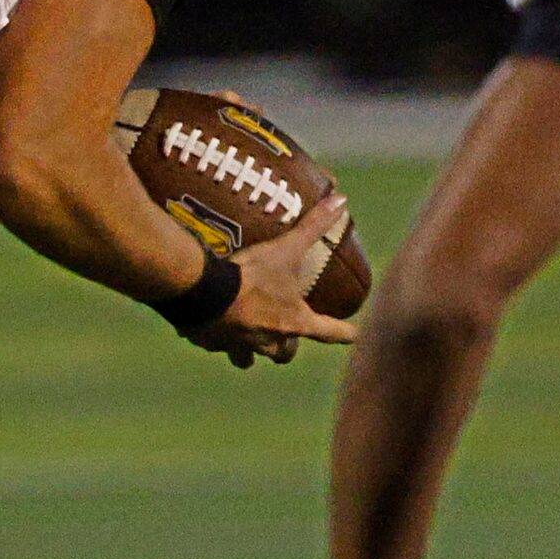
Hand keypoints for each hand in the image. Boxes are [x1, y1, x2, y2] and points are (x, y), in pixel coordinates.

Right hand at [184, 193, 358, 365]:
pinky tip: (211, 325)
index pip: (330, 332)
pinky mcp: (213, 343)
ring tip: (245, 337)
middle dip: (286, 348)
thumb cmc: (251, 275)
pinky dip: (217, 338)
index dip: (346, 333)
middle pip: (284, 355)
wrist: (203, 293)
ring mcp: (241, 345)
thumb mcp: (285, 249)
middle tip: (284, 334)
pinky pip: (218, 346)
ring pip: (248, 358)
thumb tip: (342, 199)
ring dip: (250, 351)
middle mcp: (271, 340)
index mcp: (294, 321)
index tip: (356, 336)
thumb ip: (313, 226)